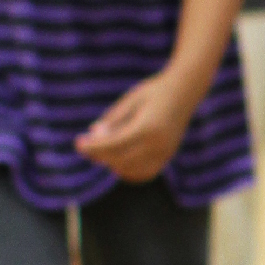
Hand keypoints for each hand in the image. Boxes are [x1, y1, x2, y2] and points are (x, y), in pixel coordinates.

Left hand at [76, 71, 198, 182]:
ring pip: (130, 170)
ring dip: (112, 163)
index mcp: (147, 127)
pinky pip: (144, 173)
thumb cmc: (155, 91)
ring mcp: (165, 152)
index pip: (113, 145)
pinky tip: (118, 161)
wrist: (186, 90)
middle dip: (99, 155)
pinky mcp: (168, 156)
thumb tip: (94, 134)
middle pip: (119, 160)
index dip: (92, 146)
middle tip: (85, 145)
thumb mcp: (130, 100)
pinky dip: (128, 171)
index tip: (77, 142)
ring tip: (101, 151)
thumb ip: (113, 119)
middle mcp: (157, 144)